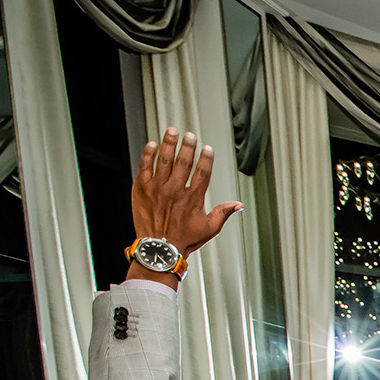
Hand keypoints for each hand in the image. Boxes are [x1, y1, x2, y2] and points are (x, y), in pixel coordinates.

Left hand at [128, 129, 240, 286]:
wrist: (158, 248)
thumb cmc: (183, 240)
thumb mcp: (209, 229)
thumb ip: (223, 213)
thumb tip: (237, 205)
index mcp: (193, 198)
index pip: (202, 172)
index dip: (206, 158)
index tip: (207, 148)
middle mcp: (175, 190)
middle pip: (183, 162)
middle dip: (187, 146)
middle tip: (189, 135)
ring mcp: (157, 188)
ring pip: (164, 160)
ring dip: (168, 144)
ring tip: (172, 132)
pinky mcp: (141, 189)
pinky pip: (144, 167)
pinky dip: (147, 154)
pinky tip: (151, 145)